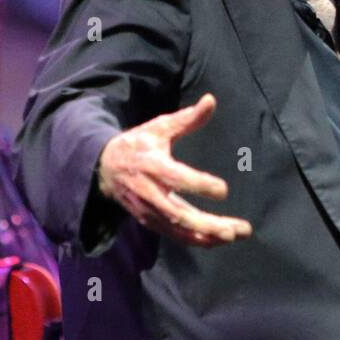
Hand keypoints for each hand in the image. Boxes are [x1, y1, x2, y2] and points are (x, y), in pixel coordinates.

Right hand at [96, 94, 252, 246]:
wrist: (104, 168)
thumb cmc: (138, 144)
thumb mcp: (159, 127)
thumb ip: (187, 118)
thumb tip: (211, 99)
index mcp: (152, 165)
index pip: (176, 178)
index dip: (198, 185)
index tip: (223, 190)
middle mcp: (149, 192)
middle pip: (178, 213)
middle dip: (206, 224)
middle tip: (232, 230)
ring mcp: (148, 210)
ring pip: (178, 229)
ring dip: (207, 235)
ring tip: (235, 235)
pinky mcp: (150, 221)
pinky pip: (174, 235)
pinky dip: (196, 239)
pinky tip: (219, 239)